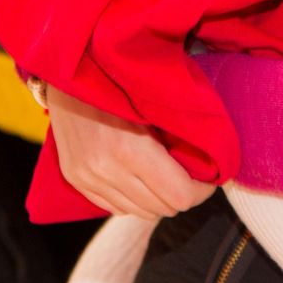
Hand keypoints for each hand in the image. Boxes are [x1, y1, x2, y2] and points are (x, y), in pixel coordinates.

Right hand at [47, 86, 216, 219]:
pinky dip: (134, 200)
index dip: (201, 190)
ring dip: (157, 199)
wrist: (72, 70)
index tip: (210, 177)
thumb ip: (178, 134)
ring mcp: (87, 177)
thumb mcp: (154, 103)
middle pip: (161, 209)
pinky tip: (141, 180)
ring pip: (139, 212)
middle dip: (182, 195)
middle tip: (191, 176)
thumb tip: (210, 161)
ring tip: (166, 177)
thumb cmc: (122, 79)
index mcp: (130, 149)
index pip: (179, 195)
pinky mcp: (75, 179)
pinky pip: (115, 208)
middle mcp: (106, 170)